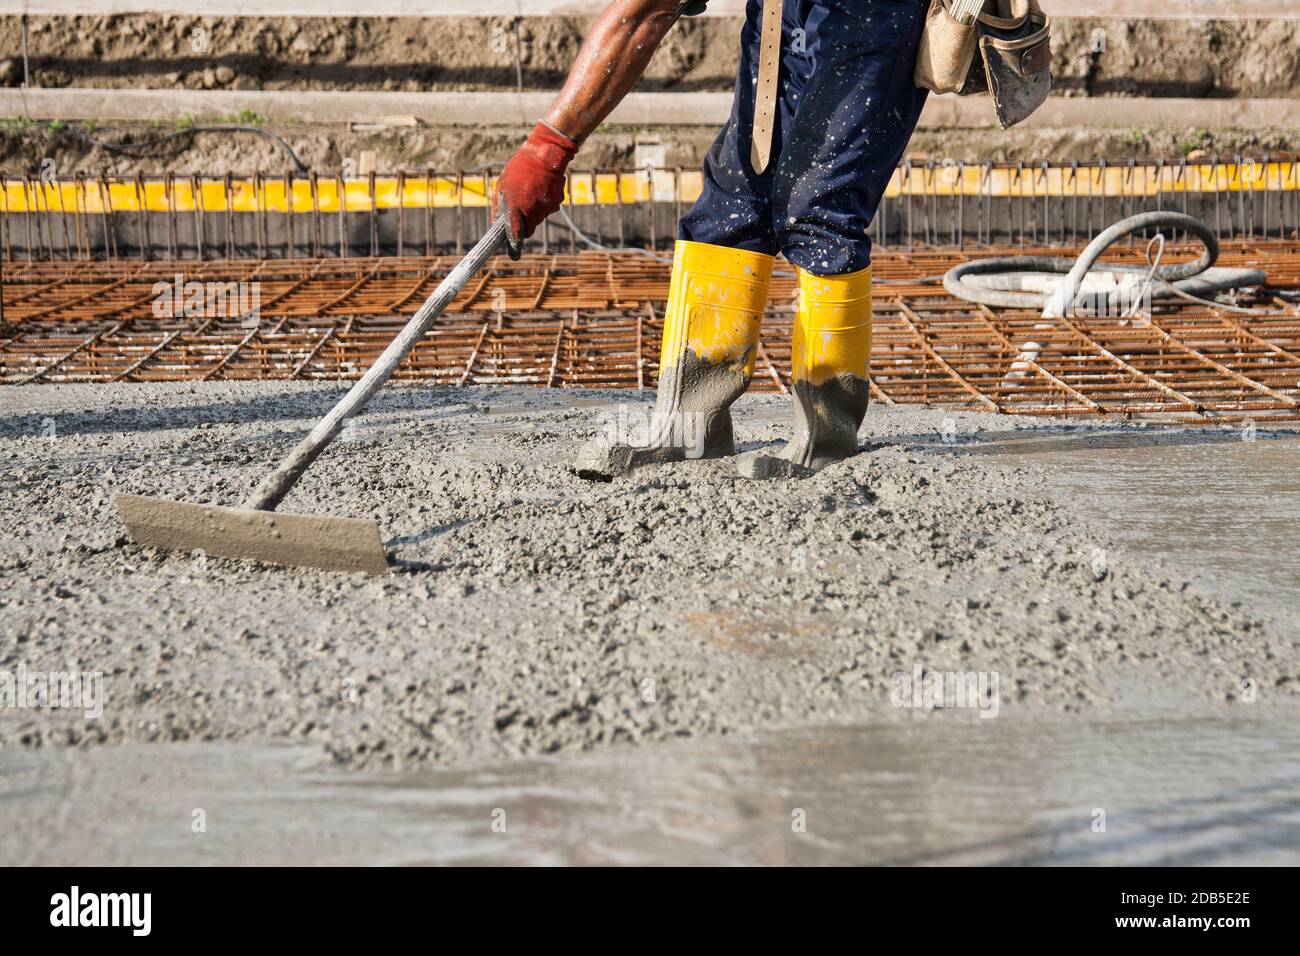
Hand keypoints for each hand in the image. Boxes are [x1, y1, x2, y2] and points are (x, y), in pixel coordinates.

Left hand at [494, 122, 579, 249]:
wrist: (546, 154)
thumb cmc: (519, 168)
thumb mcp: (502, 185)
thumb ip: (498, 206)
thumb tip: (495, 224)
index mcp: (515, 206)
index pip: (515, 233)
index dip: (514, 242)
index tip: (513, 252)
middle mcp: (531, 210)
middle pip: (529, 229)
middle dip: (525, 225)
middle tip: (522, 213)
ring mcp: (546, 207)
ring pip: (540, 218)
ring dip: (535, 211)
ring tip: (532, 191)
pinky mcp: (557, 203)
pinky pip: (549, 209)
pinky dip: (545, 203)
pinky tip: (542, 188)